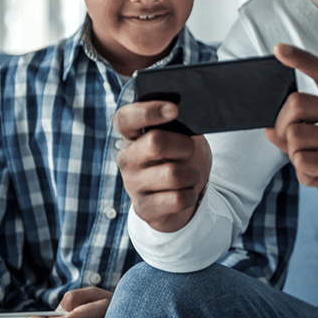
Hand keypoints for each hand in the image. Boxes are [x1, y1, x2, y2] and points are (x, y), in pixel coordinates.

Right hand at [114, 101, 211, 231]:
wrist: (178, 197)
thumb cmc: (178, 159)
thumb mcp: (180, 137)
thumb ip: (179, 125)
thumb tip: (192, 118)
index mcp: (131, 135)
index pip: (126, 119)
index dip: (148, 111)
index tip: (174, 109)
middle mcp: (127, 158)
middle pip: (155, 142)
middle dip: (184, 145)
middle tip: (190, 150)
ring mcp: (132, 184)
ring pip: (173, 174)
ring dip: (192, 174)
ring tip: (190, 175)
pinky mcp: (144, 208)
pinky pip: (178, 199)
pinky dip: (191, 195)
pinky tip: (186, 192)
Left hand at [266, 44, 317, 240]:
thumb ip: (304, 133)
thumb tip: (270, 129)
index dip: (300, 59)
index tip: (278, 50)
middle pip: (296, 104)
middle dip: (283, 128)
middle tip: (294, 149)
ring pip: (294, 137)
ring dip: (296, 159)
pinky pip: (303, 163)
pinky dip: (306, 177)